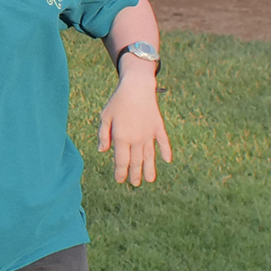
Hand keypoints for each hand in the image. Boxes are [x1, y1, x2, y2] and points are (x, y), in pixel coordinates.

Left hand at [96, 66, 171, 185]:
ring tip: (150, 180)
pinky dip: (166, 151)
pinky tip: (167, 160)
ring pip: (150, 156)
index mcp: (121, 138)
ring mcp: (149, 134)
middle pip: (136, 162)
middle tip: (135, 183)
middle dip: (135, 174)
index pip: (121, 161)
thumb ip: (104, 135)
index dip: (120, 172)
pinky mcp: (158, 126)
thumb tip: (102, 151)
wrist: (136, 87)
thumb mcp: (105, 117)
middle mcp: (136, 139)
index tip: (120, 180)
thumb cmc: (118, 101)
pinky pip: (163, 142)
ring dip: (150, 169)